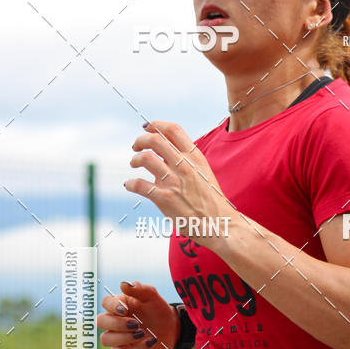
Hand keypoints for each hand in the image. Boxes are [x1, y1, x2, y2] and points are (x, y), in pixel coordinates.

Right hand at [97, 281, 179, 348]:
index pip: (105, 303)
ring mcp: (116, 337)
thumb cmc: (158, 309)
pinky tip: (150, 342)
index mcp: (118, 305)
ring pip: (106, 339)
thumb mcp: (152, 296)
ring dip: (124, 337)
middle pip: (100, 322)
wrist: (170, 328)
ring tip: (142, 333)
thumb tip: (123, 284)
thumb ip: (139, 288)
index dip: (112, 306)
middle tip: (136, 324)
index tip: (125, 309)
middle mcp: (113, 321)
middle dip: (117, 324)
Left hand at [125, 120, 229, 247]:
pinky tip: (130, 185)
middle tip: (136, 147)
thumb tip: (164, 153)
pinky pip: (140, 185)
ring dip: (135, 159)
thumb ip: (186, 161)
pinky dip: (131, 183)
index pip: (173, 129)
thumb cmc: (211, 200)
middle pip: (155, 140)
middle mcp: (184, 166)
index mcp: (195, 157)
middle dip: (141, 140)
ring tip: (134, 164)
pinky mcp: (165, 199)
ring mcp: (174, 182)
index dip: (156, 124)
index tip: (147, 127)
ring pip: (145, 158)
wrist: (220, 224)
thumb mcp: (203, 173)